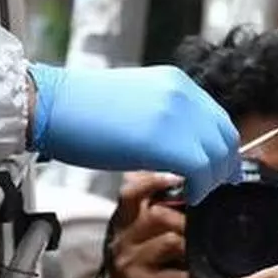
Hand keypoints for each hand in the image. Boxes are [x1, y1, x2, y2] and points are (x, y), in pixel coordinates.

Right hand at [28, 64, 239, 202]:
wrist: (53, 106)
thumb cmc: (83, 110)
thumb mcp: (137, 103)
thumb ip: (165, 118)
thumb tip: (180, 145)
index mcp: (177, 82)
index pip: (217, 118)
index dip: (222, 148)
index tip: (219, 169)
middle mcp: (183, 95)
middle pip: (224, 136)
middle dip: (223, 166)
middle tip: (213, 187)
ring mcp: (176, 116)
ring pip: (217, 155)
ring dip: (211, 179)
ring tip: (196, 193)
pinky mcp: (166, 141)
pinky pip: (201, 169)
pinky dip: (200, 187)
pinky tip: (188, 195)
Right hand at [107, 172, 189, 277]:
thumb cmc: (144, 267)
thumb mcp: (141, 236)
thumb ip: (157, 211)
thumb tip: (191, 183)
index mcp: (124, 221)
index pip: (131, 192)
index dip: (153, 180)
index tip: (177, 178)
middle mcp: (122, 239)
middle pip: (157, 215)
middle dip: (185, 220)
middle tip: (200, 229)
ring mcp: (130, 264)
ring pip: (170, 241)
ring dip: (191, 247)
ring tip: (196, 255)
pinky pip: (177, 275)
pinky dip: (190, 276)